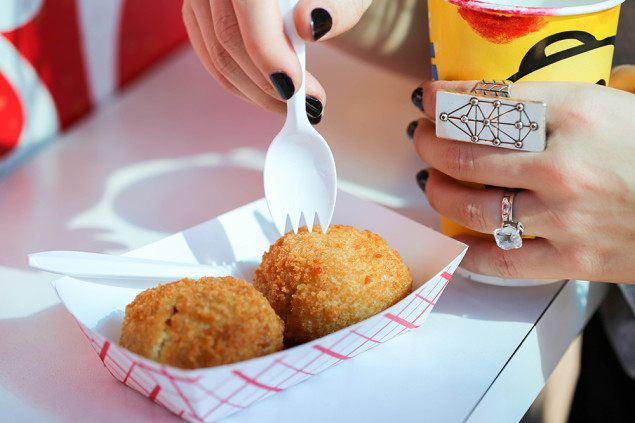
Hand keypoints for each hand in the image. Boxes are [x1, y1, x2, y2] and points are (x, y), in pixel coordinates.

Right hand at [182, 0, 371, 121]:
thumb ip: (339, 7)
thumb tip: (309, 26)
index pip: (249, 5)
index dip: (268, 52)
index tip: (295, 86)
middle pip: (229, 37)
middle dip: (268, 82)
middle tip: (308, 104)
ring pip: (218, 56)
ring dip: (257, 91)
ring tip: (296, 103)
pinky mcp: (198, 13)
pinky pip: (212, 59)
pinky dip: (243, 83)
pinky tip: (274, 91)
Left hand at [410, 79, 634, 283]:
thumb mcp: (612, 103)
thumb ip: (556, 100)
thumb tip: (497, 101)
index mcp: (577, 113)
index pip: (488, 103)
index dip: (444, 99)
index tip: (426, 97)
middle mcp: (562, 164)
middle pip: (467, 154)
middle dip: (429, 143)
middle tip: (419, 138)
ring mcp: (563, 216)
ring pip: (472, 207)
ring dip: (438, 191)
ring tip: (430, 181)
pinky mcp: (571, 259)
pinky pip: (501, 261)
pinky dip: (468, 253)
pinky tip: (452, 241)